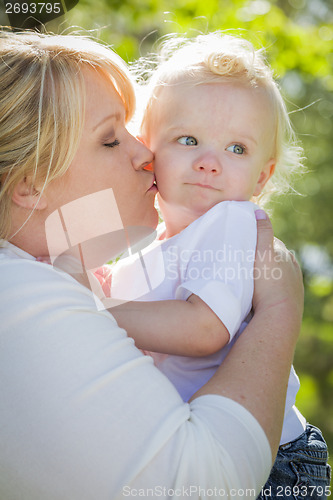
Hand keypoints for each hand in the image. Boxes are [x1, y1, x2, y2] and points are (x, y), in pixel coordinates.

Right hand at [253, 210, 303, 334]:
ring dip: (266, 274)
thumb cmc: (266, 285)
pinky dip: (270, 288)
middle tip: (243, 261)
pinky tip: (260, 293)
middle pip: (274, 258)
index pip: (270, 242)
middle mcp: (292, 267)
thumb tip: (259, 210)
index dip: (256, 241)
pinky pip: (279, 289)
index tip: (243, 243)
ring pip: (277, 274)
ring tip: (250, 278)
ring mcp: (294, 284)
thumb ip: (261, 233)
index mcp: (285, 254)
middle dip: (261, 257)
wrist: (278, 317)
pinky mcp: (292, 300)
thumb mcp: (261, 254)